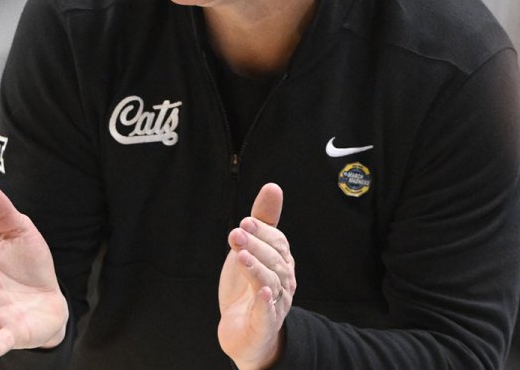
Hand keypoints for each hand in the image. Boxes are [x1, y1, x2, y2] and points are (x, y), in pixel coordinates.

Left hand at [218, 183, 294, 369]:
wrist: (243, 332)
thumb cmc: (248, 287)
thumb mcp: (251, 250)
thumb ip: (262, 221)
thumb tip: (273, 186)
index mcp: (281, 263)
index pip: (278, 243)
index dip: (263, 232)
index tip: (244, 222)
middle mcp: (283, 282)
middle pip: (274, 261)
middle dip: (256, 246)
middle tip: (236, 234)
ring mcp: (276, 304)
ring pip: (271, 284)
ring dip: (257, 269)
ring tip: (241, 257)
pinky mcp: (264, 325)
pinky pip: (268, 314)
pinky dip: (266, 303)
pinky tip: (263, 293)